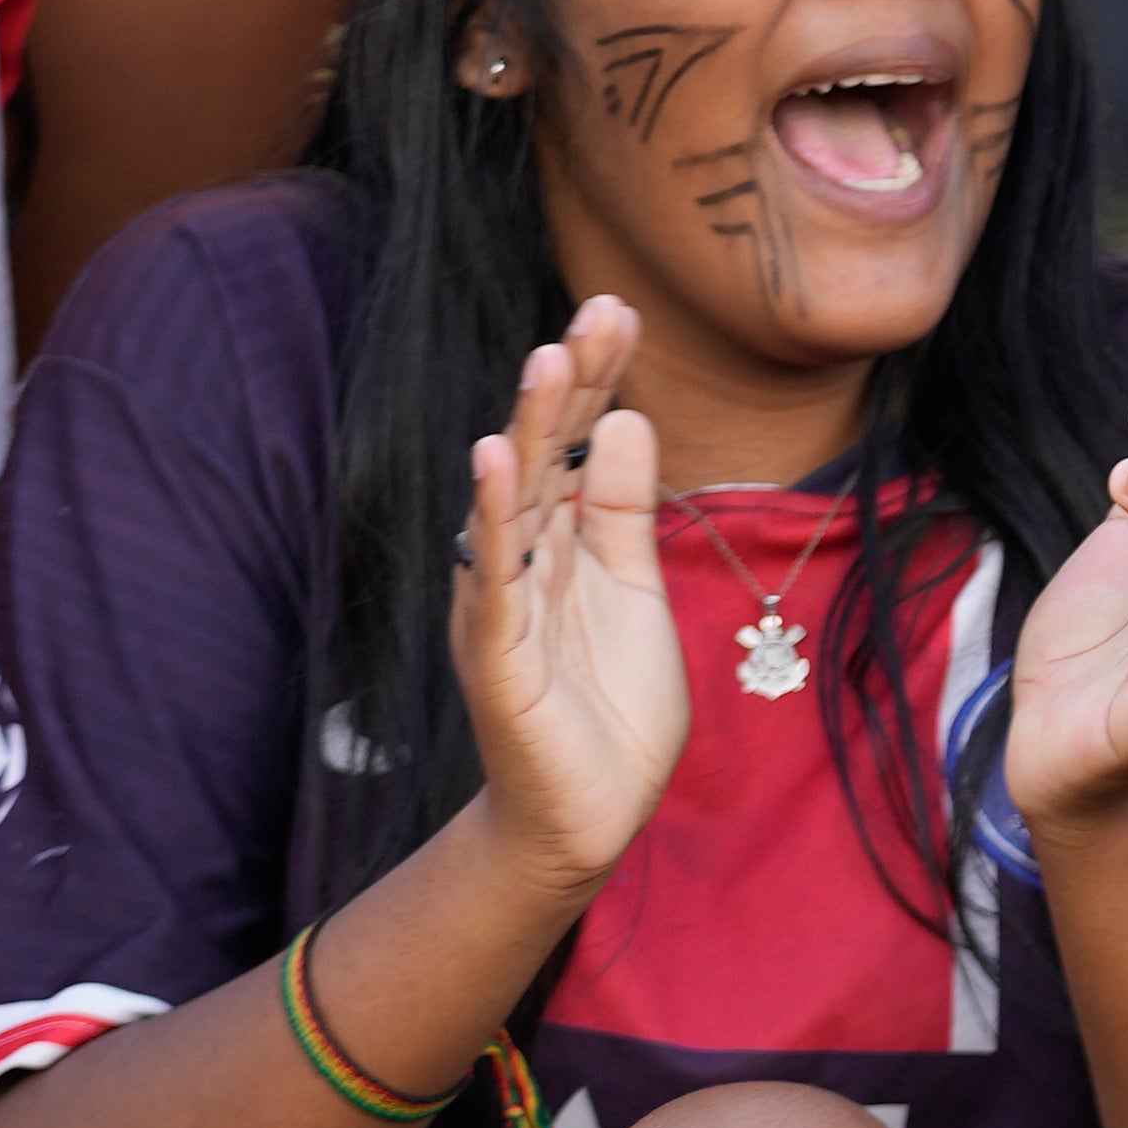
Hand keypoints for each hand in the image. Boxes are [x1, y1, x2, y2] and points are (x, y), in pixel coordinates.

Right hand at [448, 298, 686, 891]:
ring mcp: (502, 603)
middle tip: (598, 309)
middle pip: (546, 453)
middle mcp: (520, 558)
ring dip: (531, 429)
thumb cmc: (608, 708)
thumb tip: (632, 418)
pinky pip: (492, 578)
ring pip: (513, 501)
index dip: (596, 379)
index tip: (619, 310)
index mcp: (557, 540)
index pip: (577, 442)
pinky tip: (494, 460)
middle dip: (571, 382)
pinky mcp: (496, 655)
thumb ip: (627, 510)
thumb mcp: (635, 589)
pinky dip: (493, 518)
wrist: (587, 817)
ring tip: (550, 360)